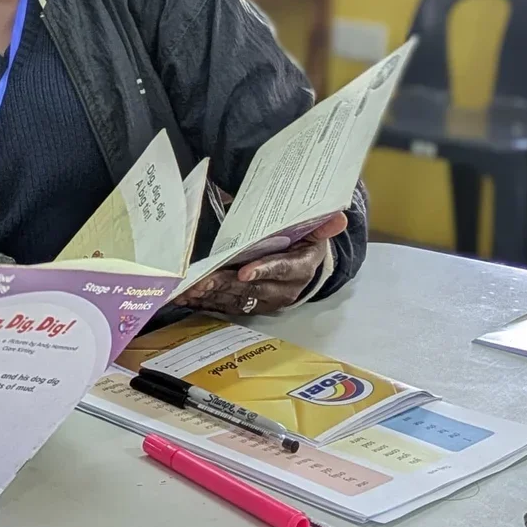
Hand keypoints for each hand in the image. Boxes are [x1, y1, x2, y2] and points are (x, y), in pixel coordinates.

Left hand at [174, 213, 347, 315]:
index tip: (244, 272)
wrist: (304, 265)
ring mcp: (267, 302)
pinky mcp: (252, 308)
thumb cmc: (302, 241)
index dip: (263, 271)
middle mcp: (284, 290)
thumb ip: (322, 224)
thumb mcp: (314, 230)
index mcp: (300, 268)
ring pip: (237, 300)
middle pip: (253, 289)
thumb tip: (338, 217)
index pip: (282, 270)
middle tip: (201, 281)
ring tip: (189, 290)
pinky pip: (227, 307)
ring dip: (211, 295)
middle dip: (225, 285)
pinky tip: (188, 299)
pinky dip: (207, 303)